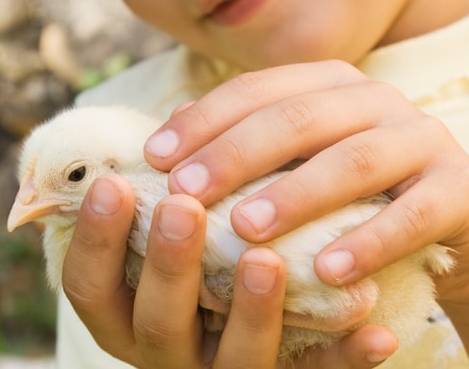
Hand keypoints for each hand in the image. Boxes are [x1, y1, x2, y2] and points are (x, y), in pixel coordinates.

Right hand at [62, 173, 398, 367]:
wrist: (252, 333)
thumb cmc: (199, 262)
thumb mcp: (168, 236)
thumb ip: (165, 198)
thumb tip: (177, 123)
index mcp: (129, 312)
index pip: (91, 285)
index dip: (95, 238)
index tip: (112, 182)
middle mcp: (171, 351)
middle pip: (159, 323)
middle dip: (169, 265)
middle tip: (183, 207)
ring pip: (237, 360)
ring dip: (251, 311)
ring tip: (266, 261)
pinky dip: (344, 358)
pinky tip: (377, 331)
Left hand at [138, 60, 468, 368]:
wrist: (457, 229)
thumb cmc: (357, 196)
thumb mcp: (301, 165)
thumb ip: (249, 148)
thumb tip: (170, 139)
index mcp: (330, 84)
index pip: (257, 89)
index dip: (203, 120)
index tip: (153, 157)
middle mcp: (376, 99)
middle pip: (298, 117)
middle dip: (236, 154)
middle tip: (185, 192)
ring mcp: (423, 137)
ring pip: (353, 160)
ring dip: (296, 194)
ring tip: (246, 229)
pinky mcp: (461, 188)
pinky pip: (413, 214)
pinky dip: (370, 241)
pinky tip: (328, 270)